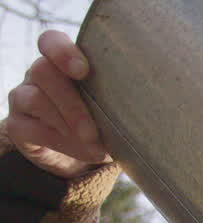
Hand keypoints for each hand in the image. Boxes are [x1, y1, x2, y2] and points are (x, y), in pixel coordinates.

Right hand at [5, 30, 109, 178]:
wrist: (79, 155)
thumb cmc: (104, 120)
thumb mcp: (113, 106)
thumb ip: (118, 100)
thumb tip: (138, 110)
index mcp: (64, 62)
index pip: (51, 41)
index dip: (63, 52)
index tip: (83, 71)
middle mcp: (39, 74)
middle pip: (43, 71)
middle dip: (71, 102)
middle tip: (93, 130)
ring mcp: (24, 97)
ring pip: (35, 98)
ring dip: (68, 123)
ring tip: (94, 144)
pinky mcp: (18, 124)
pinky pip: (31, 128)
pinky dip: (61, 141)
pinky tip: (84, 151)